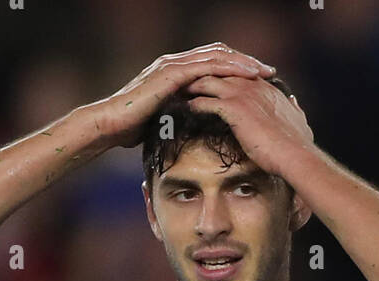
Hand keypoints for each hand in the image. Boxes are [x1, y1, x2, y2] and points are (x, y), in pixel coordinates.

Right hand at [93, 43, 275, 149]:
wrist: (110, 125)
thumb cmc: (131, 128)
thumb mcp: (163, 119)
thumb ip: (179, 114)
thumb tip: (194, 127)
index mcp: (176, 71)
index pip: (211, 63)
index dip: (235, 69)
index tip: (257, 81)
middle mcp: (176, 62)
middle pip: (219, 54)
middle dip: (245, 62)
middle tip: (268, 72)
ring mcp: (173, 65)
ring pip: (217, 56)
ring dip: (243, 63)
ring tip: (264, 72)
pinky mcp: (171, 73)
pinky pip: (207, 66)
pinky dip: (229, 69)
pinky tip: (247, 75)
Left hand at [182, 74, 314, 176]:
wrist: (294, 154)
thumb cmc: (296, 143)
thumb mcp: (299, 120)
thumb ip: (294, 108)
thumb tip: (294, 103)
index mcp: (264, 87)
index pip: (236, 74)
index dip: (220, 77)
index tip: (207, 82)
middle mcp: (251, 85)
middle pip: (219, 72)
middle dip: (200, 76)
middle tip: (184, 84)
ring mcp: (242, 94)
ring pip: (209, 82)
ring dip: (192, 86)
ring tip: (178, 94)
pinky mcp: (234, 108)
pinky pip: (206, 101)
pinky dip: (193, 104)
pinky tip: (184, 109)